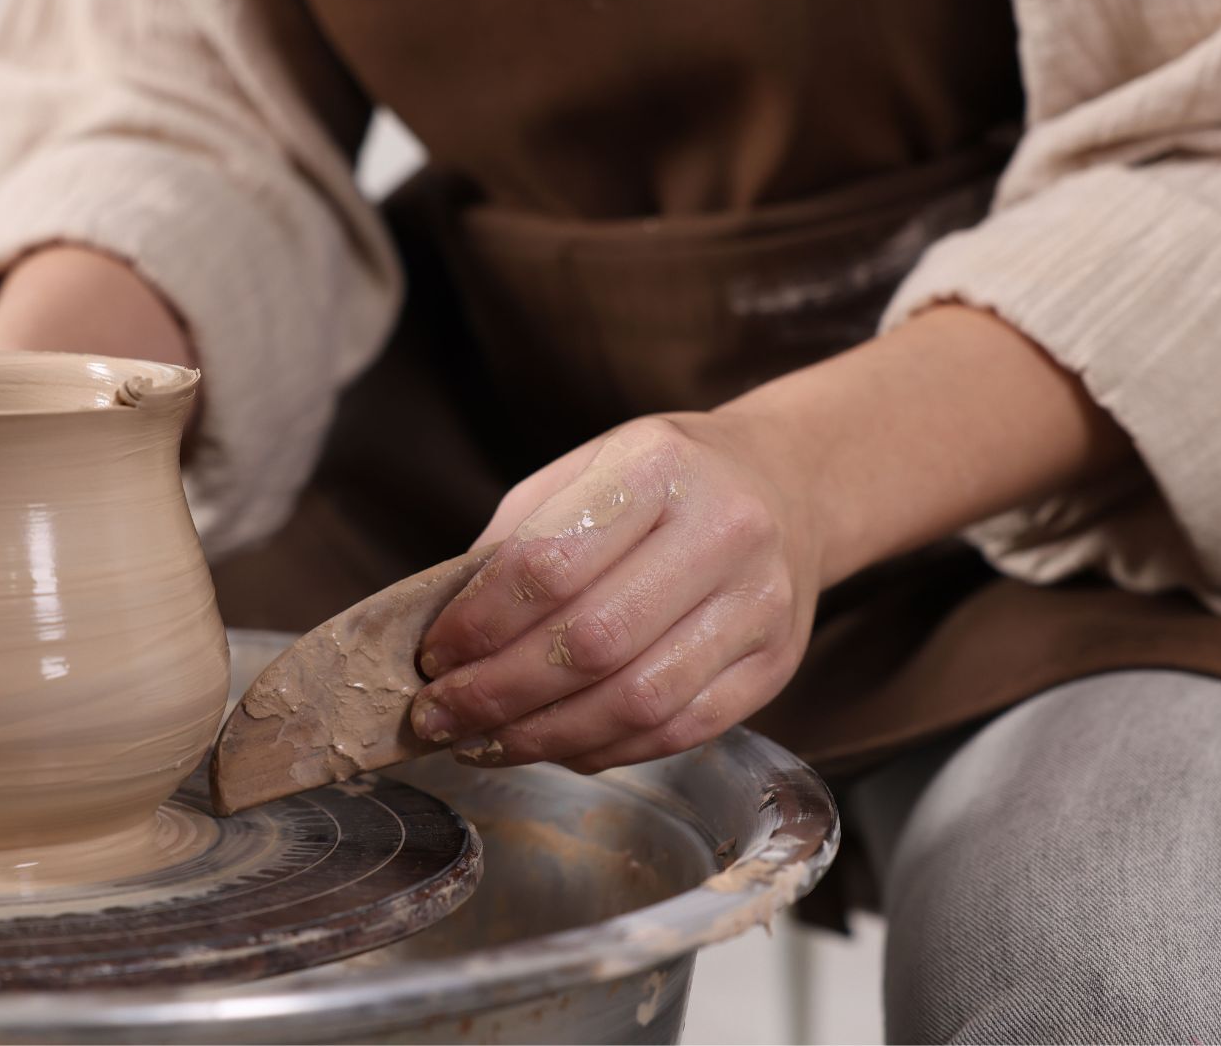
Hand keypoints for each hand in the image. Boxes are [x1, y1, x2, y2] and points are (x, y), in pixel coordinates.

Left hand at [406, 305, 1130, 773]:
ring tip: (484, 742)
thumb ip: (514, 544)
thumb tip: (443, 638)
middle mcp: (723, 532)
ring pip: (636, 701)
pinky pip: (678, 731)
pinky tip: (553, 746)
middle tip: (440, 716)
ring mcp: (760, 604)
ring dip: (543, 736)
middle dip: (498, 693)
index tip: (432, 656)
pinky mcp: (776, 665)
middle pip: (590, 643)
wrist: (788, 486)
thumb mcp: (581, 473)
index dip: (478, 624)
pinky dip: (602, 751)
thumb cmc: (661, 483)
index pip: (549, 564)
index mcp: (658, 468)